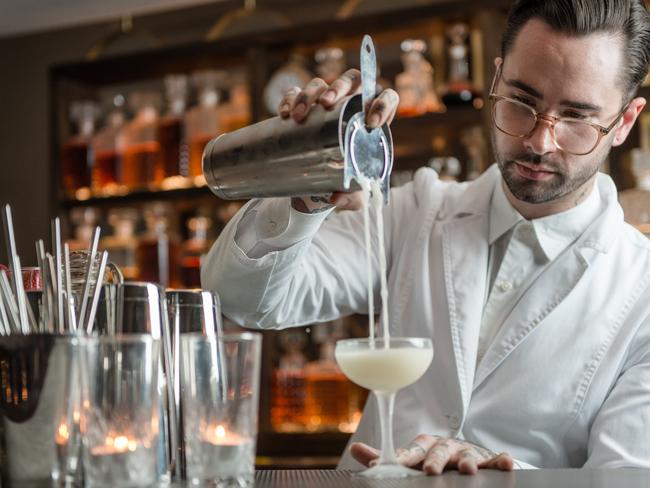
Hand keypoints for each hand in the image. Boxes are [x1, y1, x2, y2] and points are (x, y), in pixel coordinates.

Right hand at [279, 70, 397, 212]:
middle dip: (339, 86)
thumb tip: (335, 198)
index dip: (383, 104)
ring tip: (299, 116)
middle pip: (352, 79)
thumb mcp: (354, 194)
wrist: (319, 183)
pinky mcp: (304, 106)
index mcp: (372, 119)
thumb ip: (351, 198)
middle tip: (327, 104)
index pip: (387, 98)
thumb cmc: (346, 182)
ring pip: (320, 84)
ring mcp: (326, 103)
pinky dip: (289, 99)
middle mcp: (351, 103)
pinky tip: (284, 113)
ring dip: (309, 94)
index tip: (371, 124)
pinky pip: (295, 93)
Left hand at [350, 435, 513, 475]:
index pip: (412, 450)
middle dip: (434, 460)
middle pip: (439, 451)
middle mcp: (445, 447)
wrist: (465, 455)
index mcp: (425, 446)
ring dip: (467, 461)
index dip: (404, 457)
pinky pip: (495, 459)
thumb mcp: (412, 459)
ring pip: (467, 454)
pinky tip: (505, 463)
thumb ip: (387, 458)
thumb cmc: (434, 458)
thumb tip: (354, 450)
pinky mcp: (488, 459)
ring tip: (467, 470)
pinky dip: (500, 460)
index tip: (396, 464)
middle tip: (430, 471)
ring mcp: (467, 452)